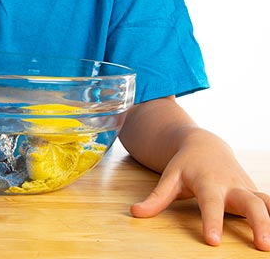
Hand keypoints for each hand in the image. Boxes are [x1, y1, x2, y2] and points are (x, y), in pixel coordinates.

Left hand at [130, 129, 269, 250]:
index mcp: (208, 182)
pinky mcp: (255, 194)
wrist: (205, 145)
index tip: (212, 240)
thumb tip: (135, 213)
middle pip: (250, 204)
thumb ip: (156, 198)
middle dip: (259, 223)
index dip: (211, 221)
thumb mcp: (169, 178)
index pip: (210, 204)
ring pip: (266, 204)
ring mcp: (246, 189)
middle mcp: (231, 186)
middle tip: (262, 245)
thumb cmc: (185, 165)